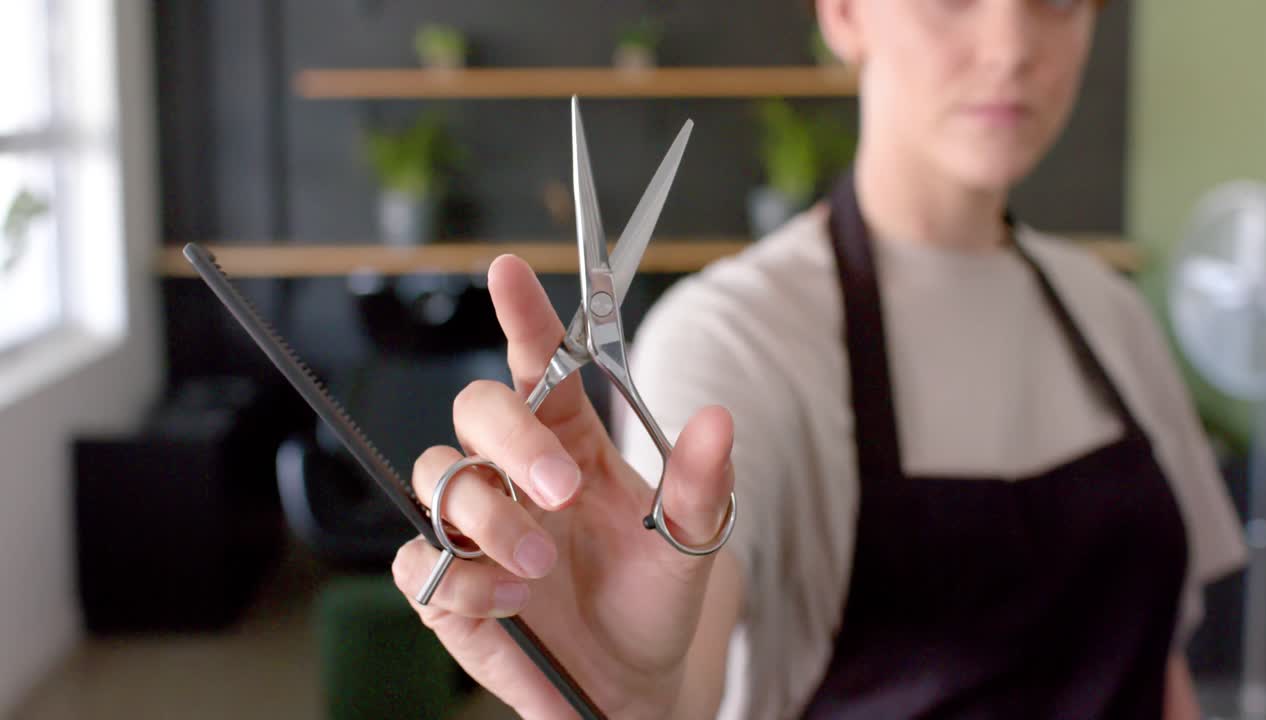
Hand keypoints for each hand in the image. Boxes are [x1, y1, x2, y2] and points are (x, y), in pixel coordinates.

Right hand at [391, 254, 735, 718]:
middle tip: (561, 487)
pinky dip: (464, 580)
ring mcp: (474, 526)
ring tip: (539, 564)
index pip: (537, 363)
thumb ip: (702, 482)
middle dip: (511, 438)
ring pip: (437, 476)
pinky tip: (513, 603)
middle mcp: (515, 472)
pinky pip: (417, 559)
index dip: (522, 315)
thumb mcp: (691, 542)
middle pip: (476, 408)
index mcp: (571, 441)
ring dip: (489, 516)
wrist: (628, 686)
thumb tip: (718, 419)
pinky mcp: (446, 584)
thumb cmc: (653, 600)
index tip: (509, 271)